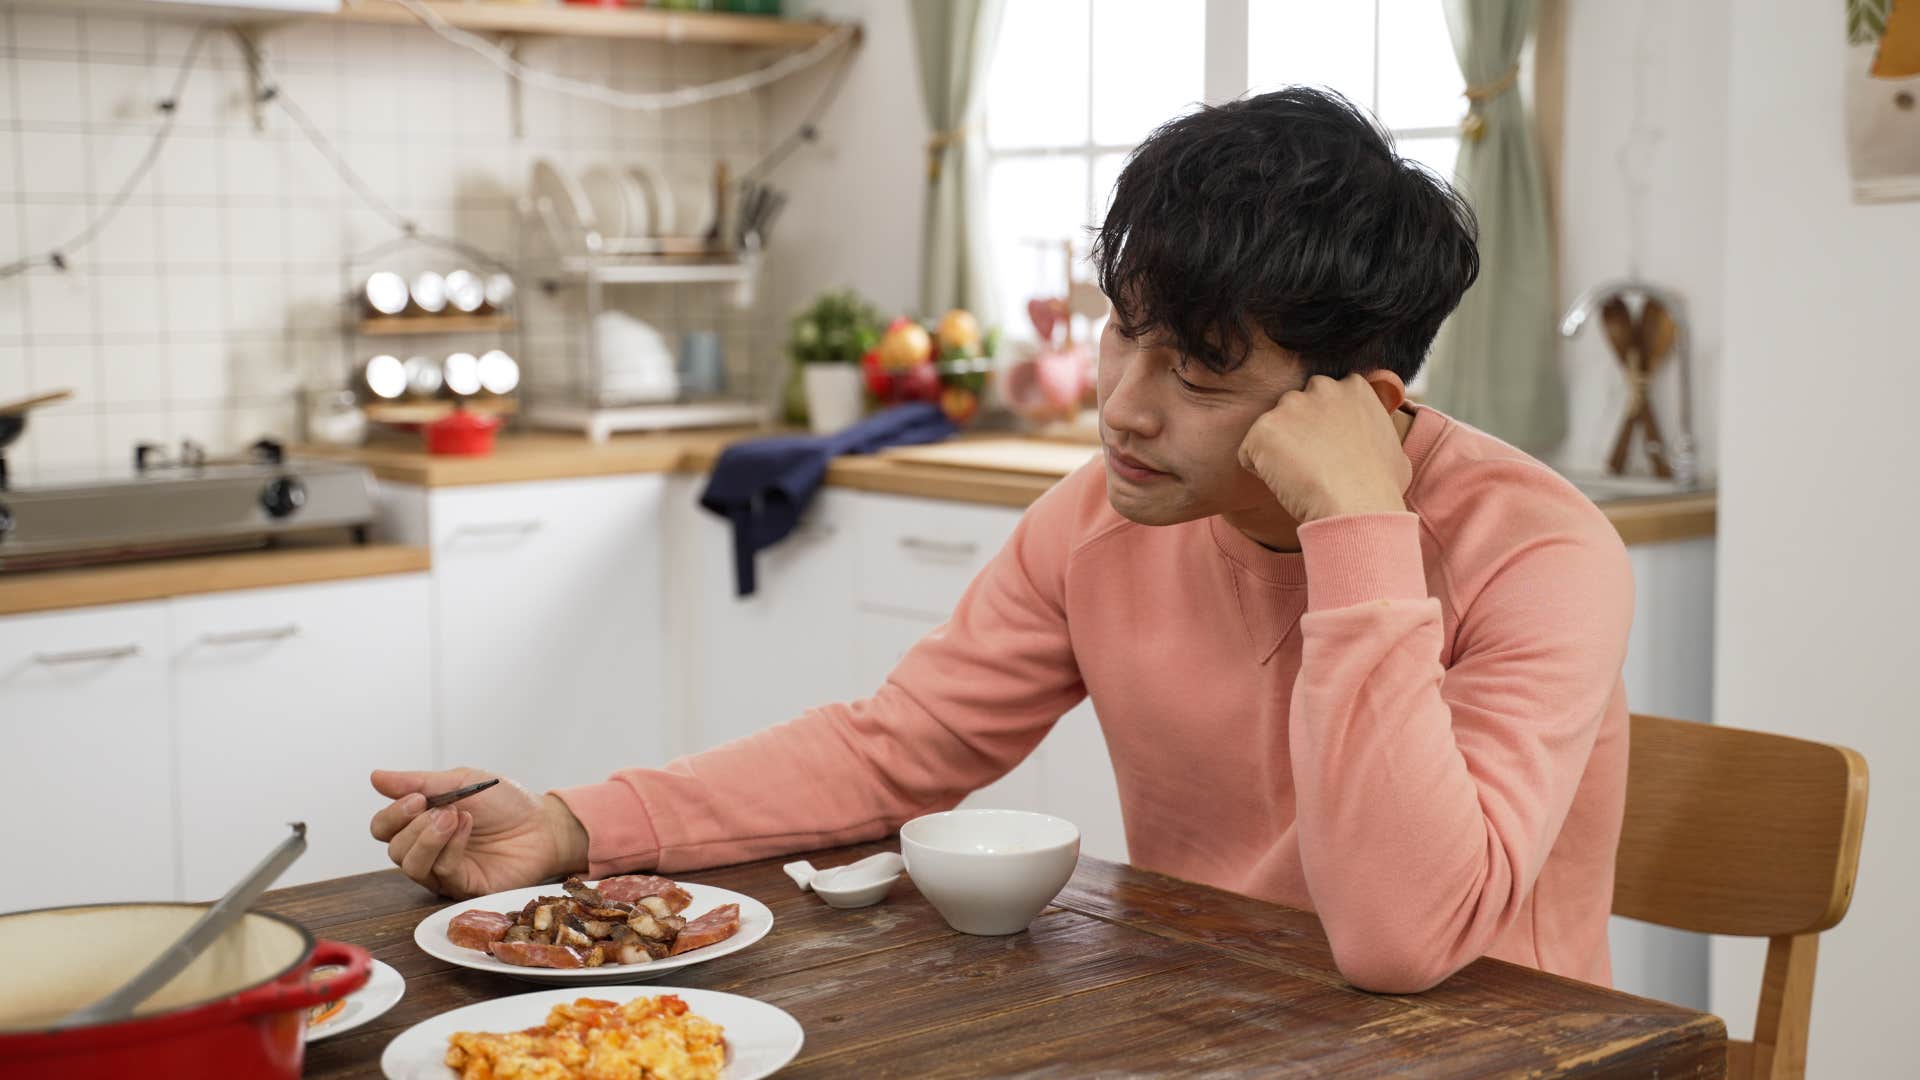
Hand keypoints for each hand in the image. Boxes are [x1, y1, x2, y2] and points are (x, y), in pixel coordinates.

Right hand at [369, 767, 588, 897]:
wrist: (542, 824)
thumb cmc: (505, 803)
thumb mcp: (462, 781)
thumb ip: (419, 781)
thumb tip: (376, 777)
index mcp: (421, 822)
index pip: (384, 826)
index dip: (392, 814)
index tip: (416, 798)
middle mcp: (427, 849)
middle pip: (393, 848)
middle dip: (412, 825)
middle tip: (439, 808)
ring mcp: (443, 870)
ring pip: (411, 864)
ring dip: (429, 837)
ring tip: (455, 816)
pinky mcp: (462, 887)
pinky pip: (441, 872)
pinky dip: (451, 846)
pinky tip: (466, 826)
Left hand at [1237, 374, 1410, 524]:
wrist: (1357, 507)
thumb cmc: (1380, 488)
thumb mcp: (1395, 452)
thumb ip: (1378, 435)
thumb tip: (1376, 443)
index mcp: (1354, 387)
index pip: (1325, 397)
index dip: (1324, 426)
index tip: (1332, 450)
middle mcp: (1321, 387)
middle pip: (1295, 406)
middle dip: (1298, 430)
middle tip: (1312, 464)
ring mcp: (1290, 405)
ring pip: (1272, 429)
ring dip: (1278, 451)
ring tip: (1299, 478)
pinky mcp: (1263, 429)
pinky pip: (1249, 452)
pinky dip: (1258, 470)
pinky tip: (1284, 485)